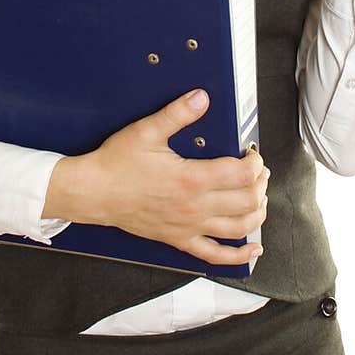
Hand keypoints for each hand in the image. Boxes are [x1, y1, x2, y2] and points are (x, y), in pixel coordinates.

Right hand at [46, 90, 268, 265]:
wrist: (94, 193)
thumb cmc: (117, 163)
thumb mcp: (147, 131)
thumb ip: (178, 114)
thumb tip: (202, 97)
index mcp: (191, 179)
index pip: (241, 174)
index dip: (255, 163)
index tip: (252, 154)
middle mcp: (195, 207)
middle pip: (246, 201)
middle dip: (260, 184)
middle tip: (259, 172)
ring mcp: (189, 227)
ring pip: (238, 228)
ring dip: (257, 214)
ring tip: (260, 199)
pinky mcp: (179, 240)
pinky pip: (214, 255)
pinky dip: (238, 256)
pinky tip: (252, 251)